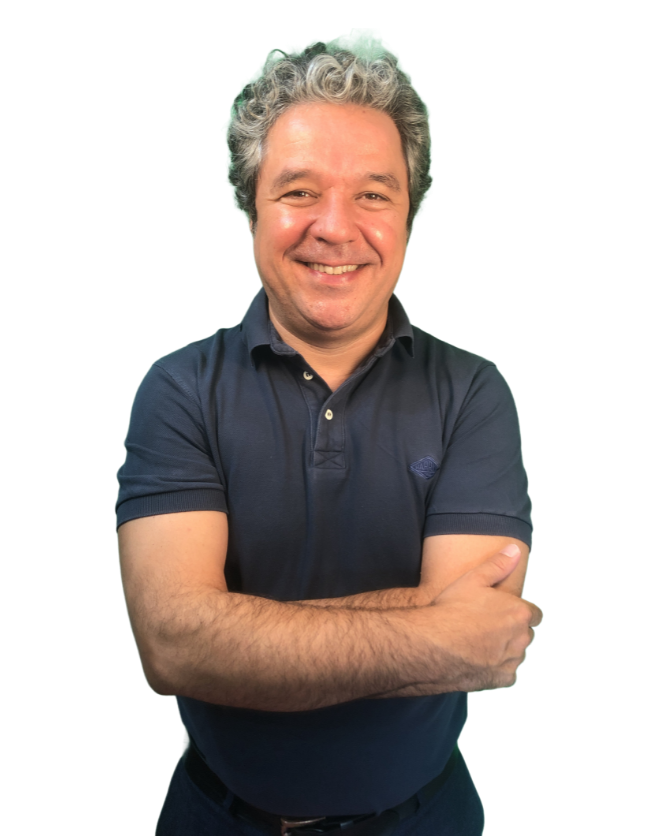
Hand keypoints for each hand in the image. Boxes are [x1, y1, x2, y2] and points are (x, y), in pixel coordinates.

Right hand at [426, 547, 542, 693]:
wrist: (432, 645)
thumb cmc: (452, 609)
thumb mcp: (473, 579)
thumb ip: (498, 565)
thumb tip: (515, 549)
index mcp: (520, 613)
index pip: (535, 614)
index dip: (519, 612)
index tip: (502, 612)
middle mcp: (522, 639)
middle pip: (526, 634)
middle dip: (513, 630)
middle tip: (487, 626)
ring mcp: (513, 661)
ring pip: (517, 654)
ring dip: (506, 649)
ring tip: (480, 643)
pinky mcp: (502, 680)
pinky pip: (507, 673)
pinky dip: (498, 668)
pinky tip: (479, 659)